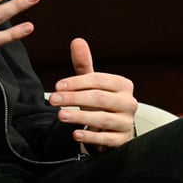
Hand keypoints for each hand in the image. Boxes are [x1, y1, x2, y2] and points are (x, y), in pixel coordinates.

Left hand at [49, 37, 137, 151]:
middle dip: (74, 98)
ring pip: (102, 119)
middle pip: (99, 98)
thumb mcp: (92, 84)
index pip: (98, 80)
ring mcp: (127, 123)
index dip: (77, 82)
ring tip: (60, 115)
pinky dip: (91, 136)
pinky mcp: (123, 140)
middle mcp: (129, 103)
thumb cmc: (100, 103)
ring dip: (79, 116)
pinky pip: (107, 139)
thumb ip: (84, 65)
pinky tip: (75, 134)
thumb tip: (77, 41)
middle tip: (53, 99)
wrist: (114, 130)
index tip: (57, 86)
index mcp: (123, 85)